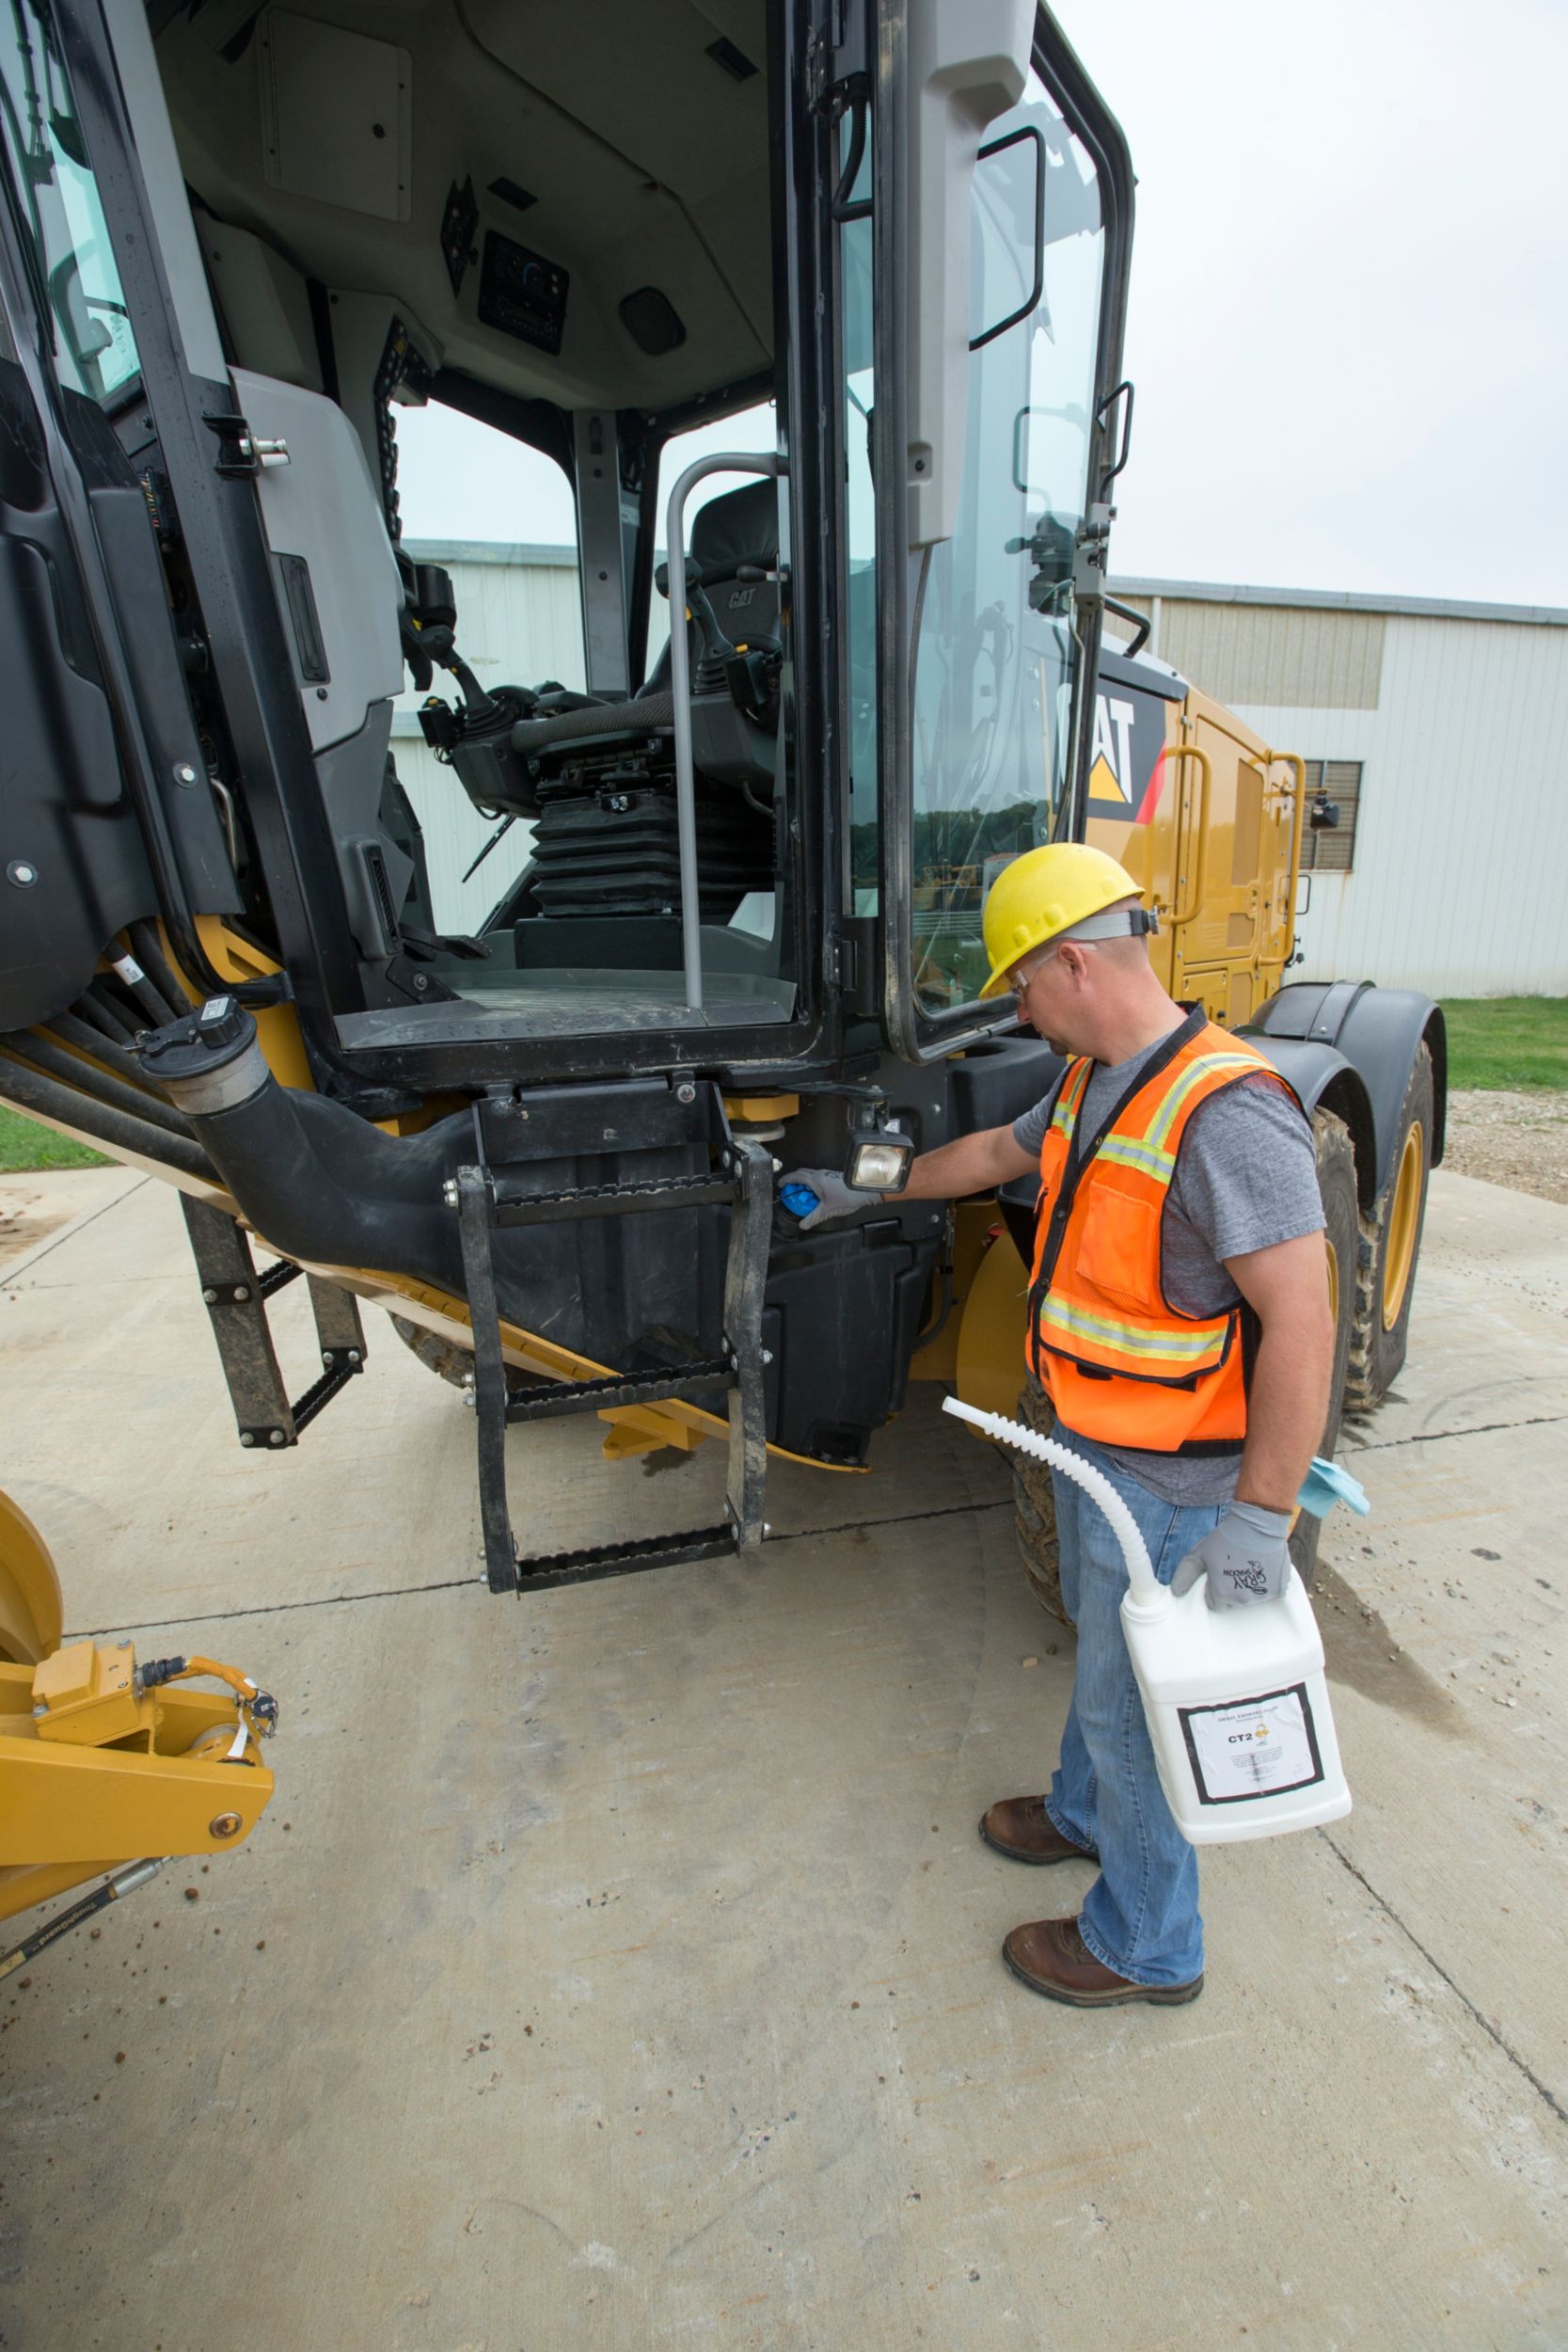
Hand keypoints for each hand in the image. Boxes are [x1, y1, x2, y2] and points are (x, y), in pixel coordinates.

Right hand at [778, 1167, 864, 1229]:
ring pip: (811, 1175)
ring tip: (803, 1196)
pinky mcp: (833, 1176)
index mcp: (815, 1180)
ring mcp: (827, 1174)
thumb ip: (813, 1218)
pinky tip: (816, 1195)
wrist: (864, 1191)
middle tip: (791, 1192)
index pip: (796, 1177)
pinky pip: (818, 1178)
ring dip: (804, 1183)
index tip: (780, 1185)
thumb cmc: (845, 1198)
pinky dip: (813, 1184)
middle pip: (802, 1173)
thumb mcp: (826, 1211)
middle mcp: (820, 1174)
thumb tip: (802, 1225)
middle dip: (794, 1181)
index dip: (786, 1180)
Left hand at [1170, 1502, 1292, 1609]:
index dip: (1214, 1588)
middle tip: (1232, 1566)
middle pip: (1232, 1603)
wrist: (1258, 1525)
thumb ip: (1185, 1574)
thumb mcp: (1200, 1553)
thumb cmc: (1226, 1538)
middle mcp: (1242, 1600)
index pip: (1214, 1603)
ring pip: (1250, 1598)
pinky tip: (1261, 1566)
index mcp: (1221, 1595)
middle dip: (1230, 1589)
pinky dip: (1264, 1583)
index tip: (1218, 1573)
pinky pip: (1268, 1592)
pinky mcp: (1278, 1590)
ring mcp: (1262, 1596)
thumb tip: (1176, 1592)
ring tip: (1246, 1563)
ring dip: (1247, 1586)